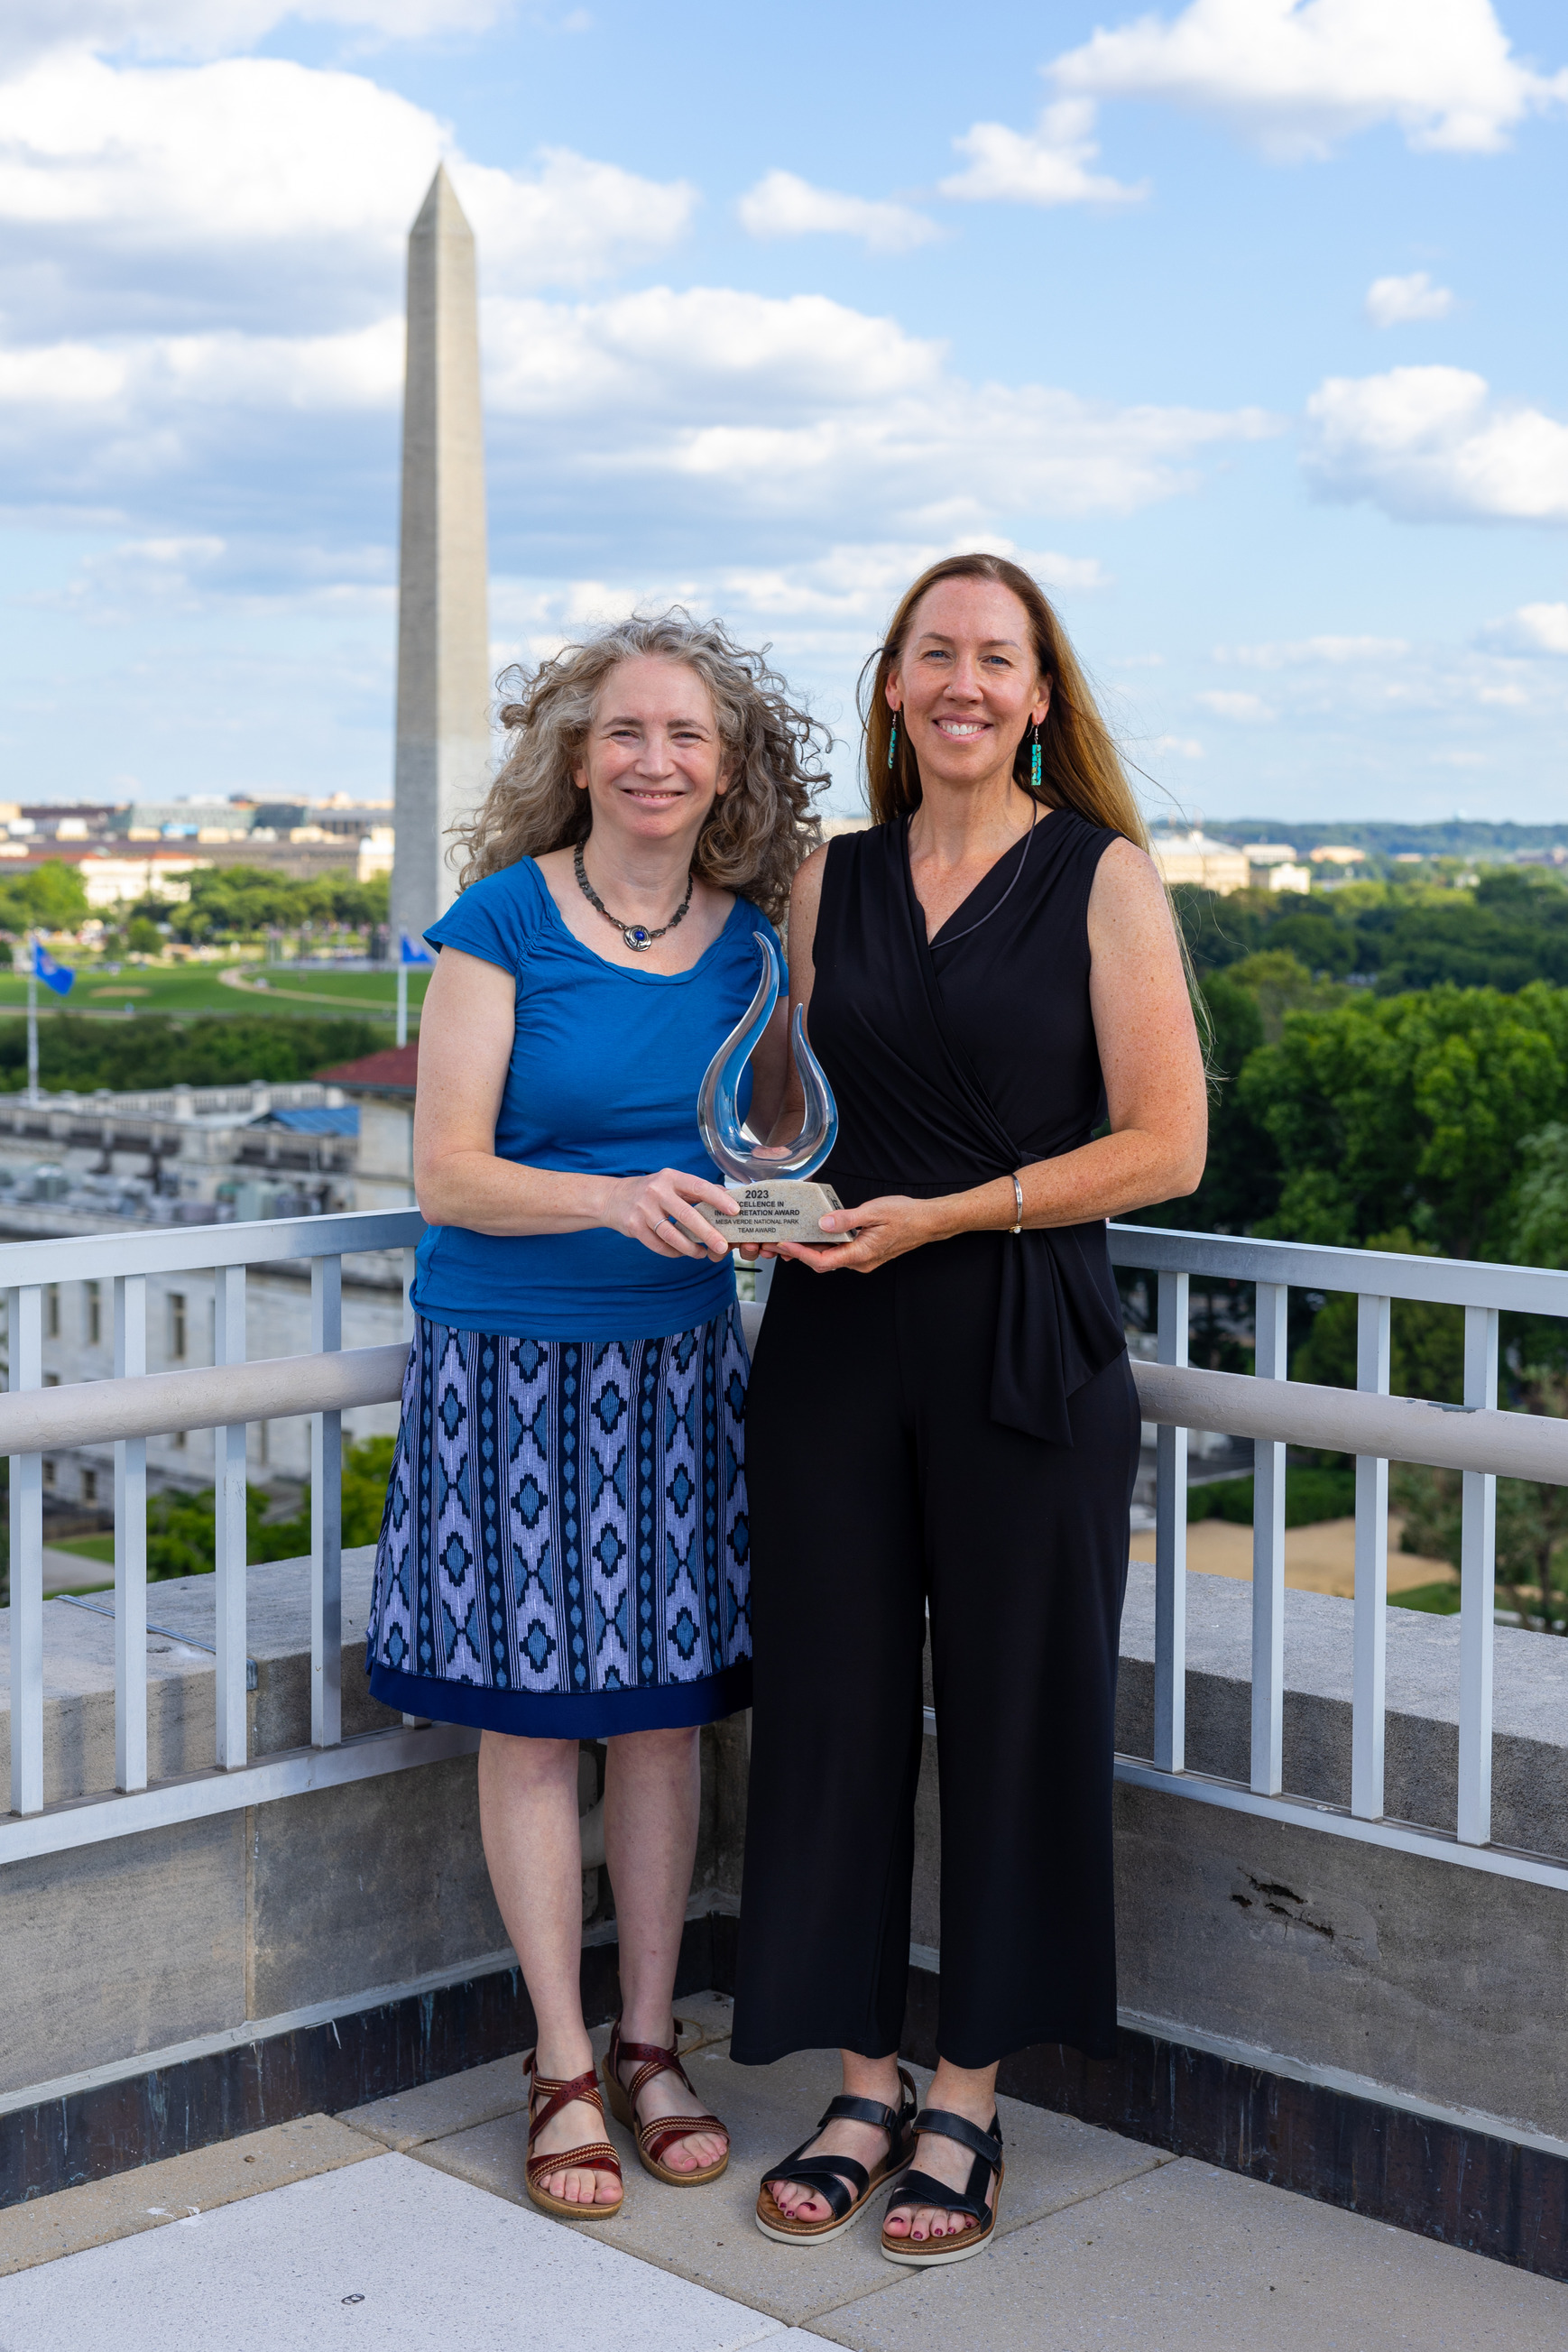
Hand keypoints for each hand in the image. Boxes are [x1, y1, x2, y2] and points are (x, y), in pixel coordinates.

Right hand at [608, 1169, 740, 1260]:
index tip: (735, 1210)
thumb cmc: (651, 1191)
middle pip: (687, 1215)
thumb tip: (728, 1198)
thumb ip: (696, 1191)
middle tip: (723, 1246)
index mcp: (671, 1178)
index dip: (718, 1199)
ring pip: (672, 1234)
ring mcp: (644, 1209)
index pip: (699, 1187)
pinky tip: (682, 1253)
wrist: (613, 1198)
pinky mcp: (634, 1226)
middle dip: (708, 1233)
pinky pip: (658, 1244)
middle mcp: (657, 1191)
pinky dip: (673, 1252)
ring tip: (702, 1253)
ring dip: (690, 1248)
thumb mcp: (672, 1183)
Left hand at [774, 1194, 940, 1274]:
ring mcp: (861, 1259)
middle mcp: (859, 1262)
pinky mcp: (863, 1253)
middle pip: (821, 1262)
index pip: (822, 1261)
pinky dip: (823, 1245)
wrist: (927, 1222)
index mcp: (861, 1255)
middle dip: (797, 1252)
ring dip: (808, 1249)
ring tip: (787, 1236)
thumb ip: (846, 1219)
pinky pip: (838, 1252)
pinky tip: (811, 1233)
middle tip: (776, 1241)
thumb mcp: (874, 1212)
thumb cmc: (905, 1216)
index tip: (784, 1243)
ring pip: (829, 1257)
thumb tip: (822, 1223)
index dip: (800, 1253)